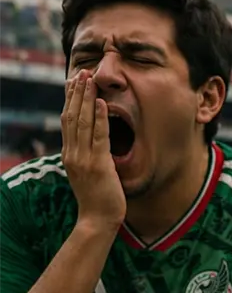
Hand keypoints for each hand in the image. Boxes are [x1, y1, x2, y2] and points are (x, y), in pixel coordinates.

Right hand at [61, 71, 125, 233]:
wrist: (97, 220)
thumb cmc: (98, 198)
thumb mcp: (89, 173)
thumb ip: (88, 156)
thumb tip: (94, 143)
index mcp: (70, 154)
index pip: (67, 121)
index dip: (70, 100)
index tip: (73, 82)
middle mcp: (73, 153)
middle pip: (71, 116)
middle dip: (76, 93)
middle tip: (80, 72)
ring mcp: (84, 159)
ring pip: (82, 122)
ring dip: (86, 99)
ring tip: (89, 80)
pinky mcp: (98, 165)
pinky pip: (99, 137)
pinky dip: (100, 118)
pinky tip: (102, 103)